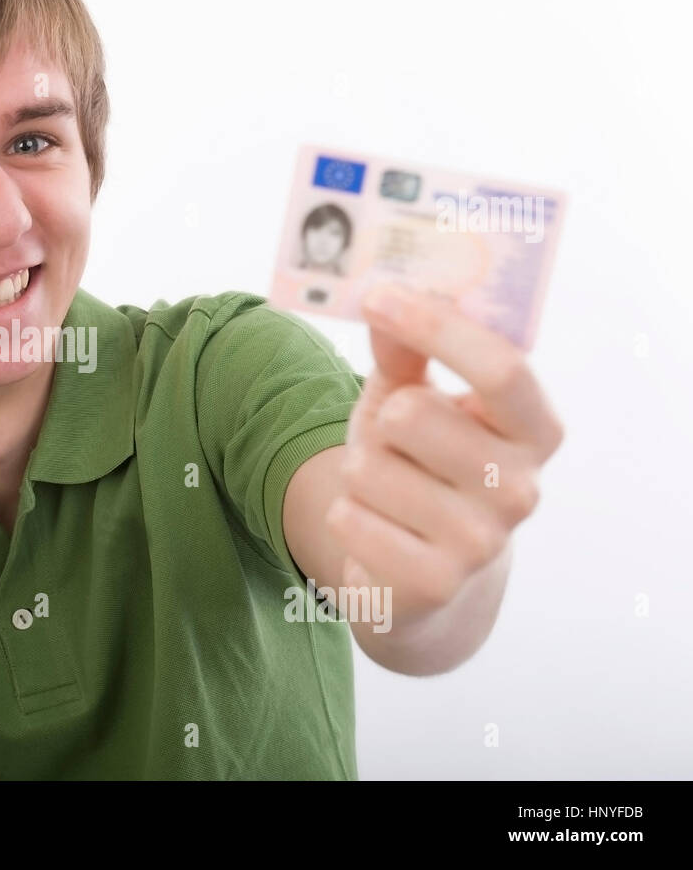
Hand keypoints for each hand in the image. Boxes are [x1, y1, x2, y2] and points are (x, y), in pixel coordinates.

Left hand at [330, 283, 564, 630]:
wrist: (421, 572)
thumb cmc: (419, 465)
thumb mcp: (413, 399)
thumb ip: (405, 351)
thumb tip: (387, 296)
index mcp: (535, 430)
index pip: (502, 367)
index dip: (437, 326)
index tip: (377, 295)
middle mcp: (522, 489)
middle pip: (415, 415)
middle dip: (380, 419)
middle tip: (392, 441)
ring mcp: (482, 543)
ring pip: (368, 469)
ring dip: (358, 472)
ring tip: (385, 491)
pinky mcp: (434, 584)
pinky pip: (348, 519)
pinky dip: (345, 515)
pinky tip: (375, 529)